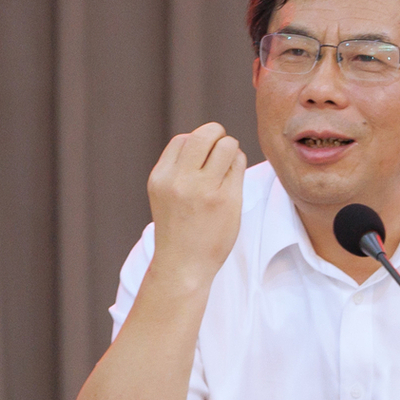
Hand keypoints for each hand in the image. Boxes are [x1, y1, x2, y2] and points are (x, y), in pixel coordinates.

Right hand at [147, 122, 245, 282]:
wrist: (183, 265)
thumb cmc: (178, 228)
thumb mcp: (164, 193)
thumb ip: (179, 167)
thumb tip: (205, 138)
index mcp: (161, 177)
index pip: (183, 139)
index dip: (197, 144)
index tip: (202, 161)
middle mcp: (180, 180)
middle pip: (206, 134)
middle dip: (217, 136)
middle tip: (221, 152)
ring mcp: (204, 189)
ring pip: (227, 145)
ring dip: (231, 151)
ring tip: (227, 169)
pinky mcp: (227, 199)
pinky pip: (239, 164)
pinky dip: (238, 166)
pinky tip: (232, 182)